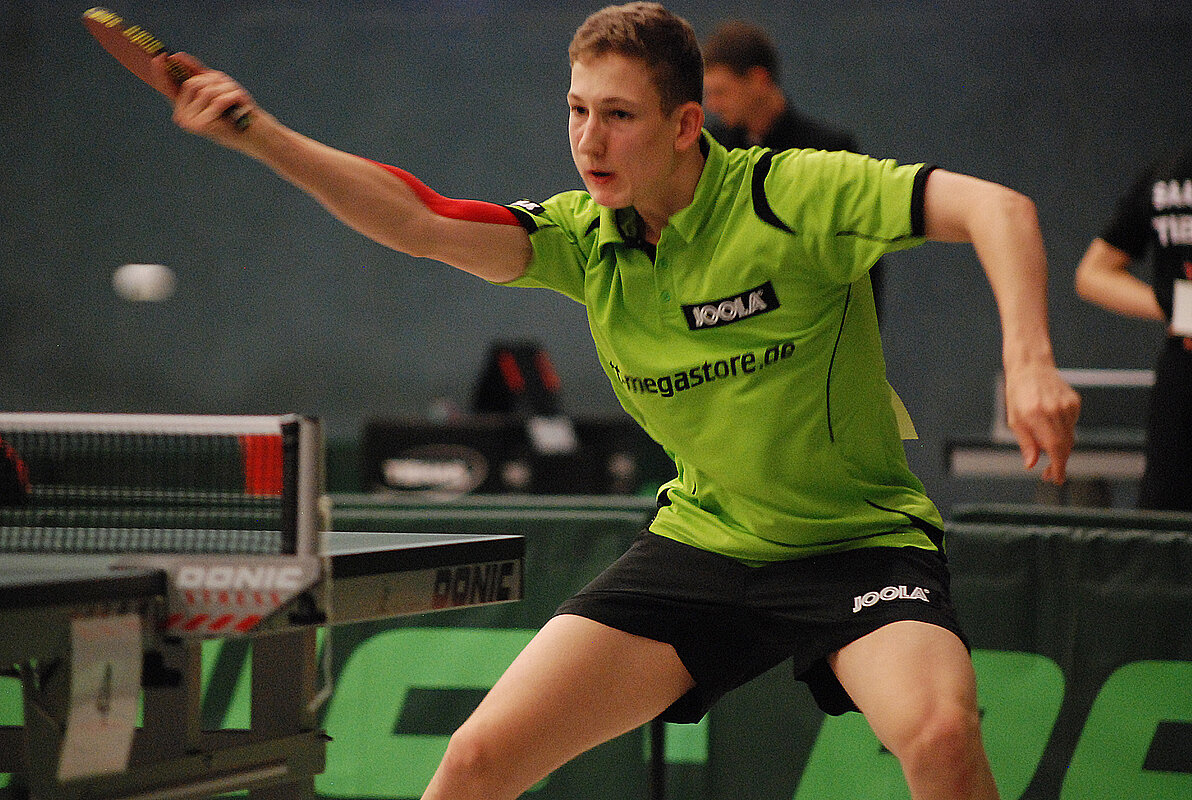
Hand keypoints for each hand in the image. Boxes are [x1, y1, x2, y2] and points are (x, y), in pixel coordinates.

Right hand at [152, 52, 257, 146]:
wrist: (252, 133)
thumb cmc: (234, 110)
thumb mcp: (215, 89)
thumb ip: (196, 74)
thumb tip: (177, 56)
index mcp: (182, 109)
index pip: (167, 87)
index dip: (162, 72)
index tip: (159, 56)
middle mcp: (181, 117)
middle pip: (192, 83)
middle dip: (213, 80)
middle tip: (229, 85)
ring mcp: (189, 123)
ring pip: (206, 90)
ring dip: (226, 88)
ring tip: (237, 97)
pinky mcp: (201, 126)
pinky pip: (217, 100)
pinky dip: (232, 96)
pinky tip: (240, 99)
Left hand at [1003, 363, 1080, 483]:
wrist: (1031, 369)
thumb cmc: (1018, 394)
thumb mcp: (1014, 420)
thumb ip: (1025, 443)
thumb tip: (1031, 464)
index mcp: (1037, 414)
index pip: (1054, 447)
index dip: (1058, 466)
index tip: (1057, 478)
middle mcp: (1055, 410)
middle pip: (1065, 445)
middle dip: (1059, 463)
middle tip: (1050, 475)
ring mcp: (1067, 405)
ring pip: (1070, 436)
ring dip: (1061, 449)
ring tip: (1048, 454)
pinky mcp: (1074, 402)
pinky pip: (1071, 425)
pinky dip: (1064, 432)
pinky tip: (1052, 428)